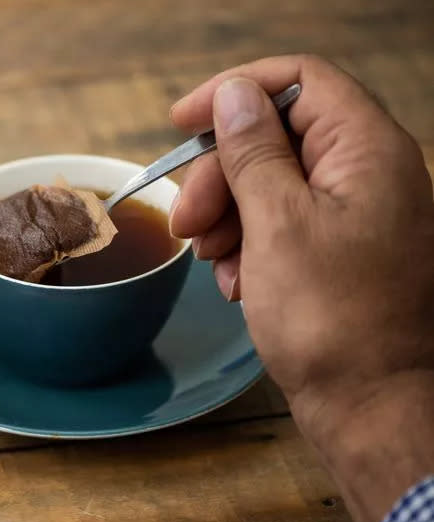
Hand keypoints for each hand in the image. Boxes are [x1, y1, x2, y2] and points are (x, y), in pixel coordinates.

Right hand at [169, 55, 433, 521]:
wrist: (372, 407)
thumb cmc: (333, 320)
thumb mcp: (278, 224)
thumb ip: (253, 152)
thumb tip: (235, 96)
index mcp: (366, 150)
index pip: (298, 81)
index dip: (234, 92)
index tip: (180, 122)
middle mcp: (367, 173)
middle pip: (277, 137)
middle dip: (221, 174)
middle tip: (187, 220)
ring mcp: (355, 214)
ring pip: (272, 184)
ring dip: (229, 216)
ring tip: (216, 262)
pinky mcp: (339, 251)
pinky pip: (282, 224)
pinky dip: (249, 246)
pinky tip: (240, 283)